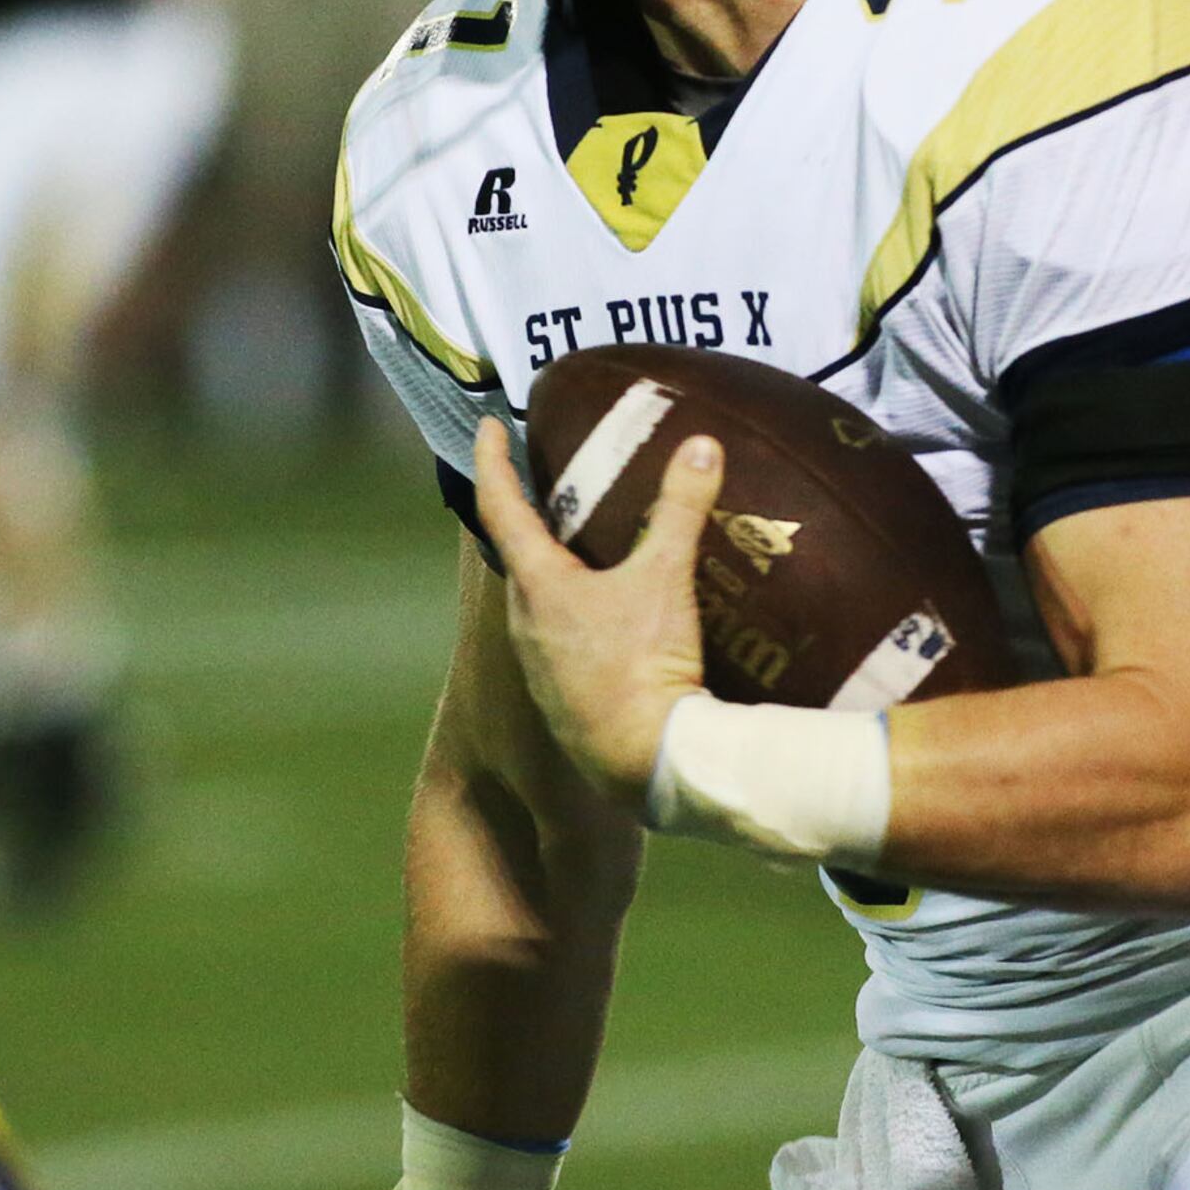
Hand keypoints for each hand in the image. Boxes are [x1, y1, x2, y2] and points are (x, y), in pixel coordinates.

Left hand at [468, 415, 718, 800]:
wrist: (648, 762)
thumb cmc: (643, 666)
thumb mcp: (667, 579)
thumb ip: (681, 509)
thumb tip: (702, 445)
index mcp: (537, 584)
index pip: (500, 505)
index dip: (492, 461)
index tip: (488, 426)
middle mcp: (526, 621)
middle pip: (517, 551)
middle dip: (527, 511)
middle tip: (547, 478)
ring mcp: (540, 663)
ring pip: (537, 596)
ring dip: (552, 562)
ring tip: (581, 537)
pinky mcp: (562, 694)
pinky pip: (558, 632)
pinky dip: (574, 604)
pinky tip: (608, 608)